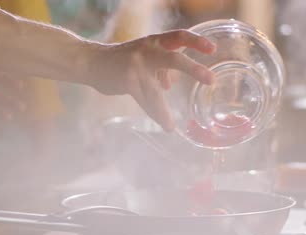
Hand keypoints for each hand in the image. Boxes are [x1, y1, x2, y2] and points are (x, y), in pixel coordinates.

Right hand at [88, 30, 215, 130]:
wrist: (93, 61)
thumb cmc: (122, 59)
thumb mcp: (143, 55)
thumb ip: (159, 67)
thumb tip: (170, 84)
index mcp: (155, 42)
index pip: (179, 36)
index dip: (196, 41)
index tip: (212, 49)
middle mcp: (147, 50)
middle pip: (174, 59)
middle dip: (194, 69)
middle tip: (211, 80)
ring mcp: (137, 66)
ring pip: (155, 92)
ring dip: (163, 111)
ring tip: (171, 126)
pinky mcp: (128, 81)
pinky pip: (144, 101)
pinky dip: (155, 115)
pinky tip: (165, 125)